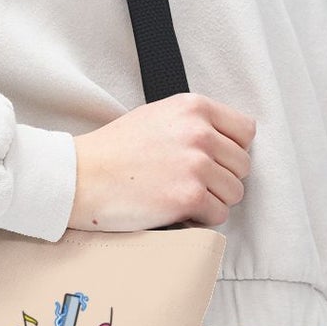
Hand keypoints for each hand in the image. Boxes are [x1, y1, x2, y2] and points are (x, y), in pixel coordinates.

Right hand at [69, 92, 255, 231]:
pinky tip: (174, 209)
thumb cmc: (113, 151)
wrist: (80, 176)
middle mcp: (199, 132)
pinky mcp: (189, 196)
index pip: (245, 130)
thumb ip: (194, 123)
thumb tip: (227, 144)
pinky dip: (200, 218)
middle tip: (190, 182)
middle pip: (242, 165)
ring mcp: (196, 164)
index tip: (214, 160)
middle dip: (221, 178)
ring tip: (180, 195)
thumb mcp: (157, 116)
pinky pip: (219, 215)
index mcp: (193, 107)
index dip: (231, 150)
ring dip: (212, 200)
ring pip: (235, 192)